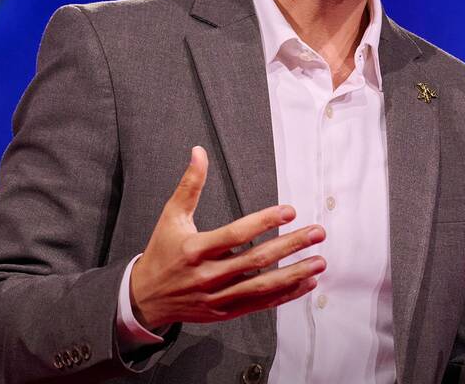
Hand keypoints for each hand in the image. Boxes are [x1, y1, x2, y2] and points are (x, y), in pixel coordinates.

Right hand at [130, 146, 324, 329]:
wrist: (144, 299)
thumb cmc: (161, 253)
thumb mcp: (171, 216)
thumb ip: (189, 185)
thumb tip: (199, 151)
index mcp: (196, 249)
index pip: (236, 234)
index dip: (265, 222)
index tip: (290, 211)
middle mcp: (208, 275)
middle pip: (256, 260)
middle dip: (291, 246)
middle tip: (317, 233)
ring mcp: (217, 297)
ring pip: (262, 286)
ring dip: (294, 274)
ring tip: (319, 261)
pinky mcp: (224, 312)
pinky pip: (260, 304)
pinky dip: (285, 295)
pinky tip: (306, 283)